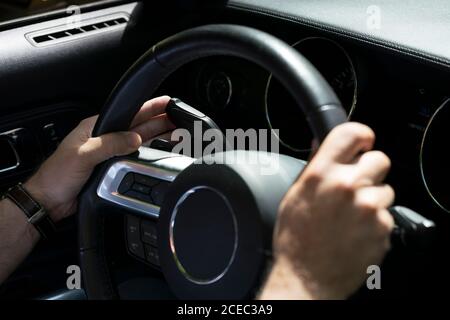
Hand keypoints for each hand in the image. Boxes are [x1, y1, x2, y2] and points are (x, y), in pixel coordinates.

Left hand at [24, 96, 173, 222]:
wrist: (49, 201)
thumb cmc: (56, 176)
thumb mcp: (83, 155)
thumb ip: (110, 145)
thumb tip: (134, 139)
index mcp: (95, 128)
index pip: (127, 113)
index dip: (148, 107)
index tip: (165, 103)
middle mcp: (104, 138)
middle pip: (137, 126)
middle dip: (158, 121)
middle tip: (178, 118)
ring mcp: (109, 153)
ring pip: (139, 142)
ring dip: (157, 137)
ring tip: (176, 133)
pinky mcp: (112, 168)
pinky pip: (135, 158)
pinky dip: (149, 154)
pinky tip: (160, 152)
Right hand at [260, 122, 394, 299]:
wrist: (306, 278)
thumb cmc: (295, 239)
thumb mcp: (295, 196)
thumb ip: (313, 165)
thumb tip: (322, 142)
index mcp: (321, 174)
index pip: (353, 133)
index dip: (361, 136)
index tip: (361, 144)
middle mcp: (347, 186)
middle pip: (379, 159)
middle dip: (369, 170)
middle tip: (354, 186)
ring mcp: (369, 209)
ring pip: (385, 190)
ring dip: (372, 198)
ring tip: (351, 216)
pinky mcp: (383, 229)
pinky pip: (386, 215)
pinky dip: (376, 221)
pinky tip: (356, 231)